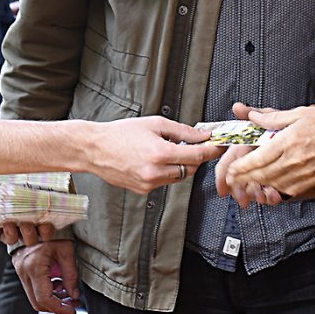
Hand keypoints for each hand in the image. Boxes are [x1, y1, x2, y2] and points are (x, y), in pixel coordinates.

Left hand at [0, 175, 53, 245]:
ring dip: (15, 234)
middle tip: (30, 223)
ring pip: (13, 240)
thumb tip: (52, 166)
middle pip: (30, 238)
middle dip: (32, 234)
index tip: (48, 223)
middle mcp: (15, 224)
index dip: (47, 230)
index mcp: (28, 215)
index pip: (44, 229)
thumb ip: (36, 176)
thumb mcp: (19, 175)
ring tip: (12, 223)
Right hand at [12, 240, 79, 313]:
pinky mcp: (21, 272)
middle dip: (56, 307)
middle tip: (73, 304)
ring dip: (52, 300)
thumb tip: (74, 296)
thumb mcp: (66, 251)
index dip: (59, 309)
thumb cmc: (53, 234)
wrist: (35, 223)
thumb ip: (71, 275)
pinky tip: (58, 285)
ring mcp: (20, 272)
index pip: (45, 298)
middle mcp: (23, 272)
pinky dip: (47, 292)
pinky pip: (33, 290)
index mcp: (34, 266)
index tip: (72, 311)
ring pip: (35, 298)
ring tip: (68, 293)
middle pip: (38, 302)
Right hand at [87, 117, 220, 194]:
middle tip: (194, 145)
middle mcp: (155, 172)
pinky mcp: (143, 190)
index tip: (219, 147)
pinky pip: (165, 182)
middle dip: (196, 157)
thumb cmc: (120, 134)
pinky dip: (167, 172)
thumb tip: (202, 135)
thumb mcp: (154, 123)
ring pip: (179, 177)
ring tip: (168, 151)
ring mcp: (149, 184)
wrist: (94, 149)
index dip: (212, 151)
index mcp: (160, 153)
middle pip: (191, 169)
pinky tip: (155, 161)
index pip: (197, 155)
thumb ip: (182, 131)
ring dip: (181, 165)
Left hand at [215, 104, 314, 207]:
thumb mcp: (301, 114)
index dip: (239, 167)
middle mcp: (292, 162)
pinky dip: (272, 191)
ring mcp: (299, 177)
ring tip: (247, 182)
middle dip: (242, 179)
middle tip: (232, 179)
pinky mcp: (308, 187)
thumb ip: (273, 118)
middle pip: (258, 175)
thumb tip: (252, 117)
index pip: (255, 159)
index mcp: (287, 142)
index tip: (231, 169)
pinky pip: (284, 193)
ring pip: (268, 185)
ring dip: (255, 185)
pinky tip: (268, 187)